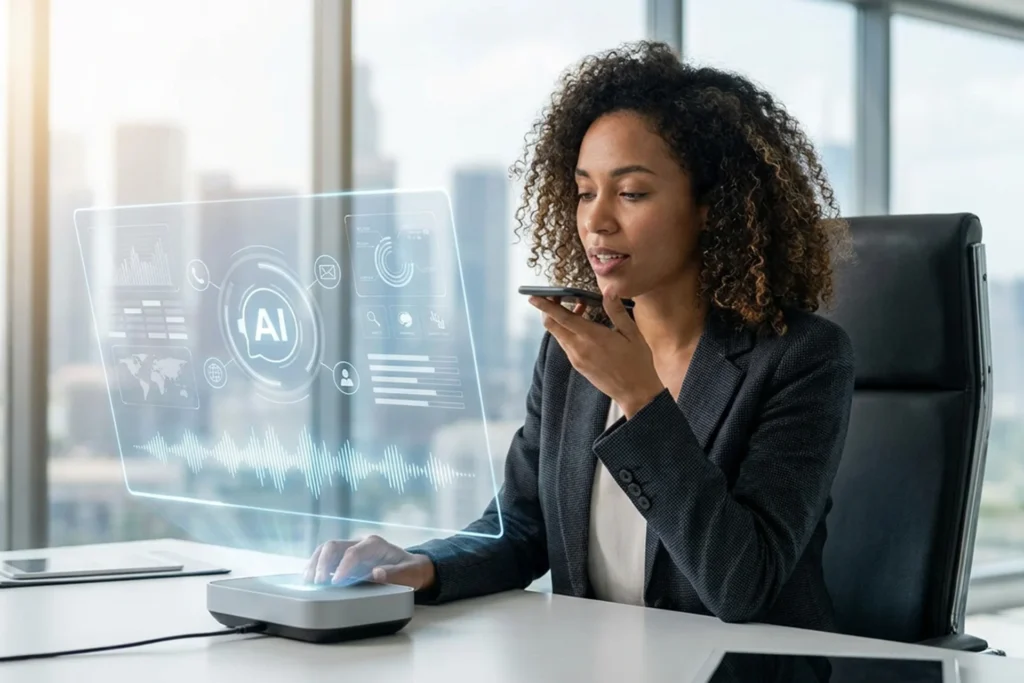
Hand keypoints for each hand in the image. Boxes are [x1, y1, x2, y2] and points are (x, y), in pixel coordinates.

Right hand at [303, 535, 436, 588]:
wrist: (411, 567)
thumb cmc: (410, 571)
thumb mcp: (409, 574)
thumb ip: (395, 574)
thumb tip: (376, 573)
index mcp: (375, 544)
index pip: (353, 552)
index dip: (342, 567)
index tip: (335, 582)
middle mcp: (360, 542)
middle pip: (334, 546)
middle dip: (323, 563)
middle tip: (318, 582)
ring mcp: (351, 548)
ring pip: (326, 549)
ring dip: (315, 563)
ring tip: (308, 580)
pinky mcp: (345, 557)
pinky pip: (326, 557)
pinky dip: (316, 565)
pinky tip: (309, 577)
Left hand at [528, 290, 663, 416]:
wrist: (636, 393)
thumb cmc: (638, 362)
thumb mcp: (632, 333)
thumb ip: (616, 311)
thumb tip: (609, 289)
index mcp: (592, 337)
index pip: (561, 318)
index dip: (545, 306)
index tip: (533, 297)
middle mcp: (579, 349)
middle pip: (552, 326)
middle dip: (549, 310)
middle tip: (558, 296)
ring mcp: (576, 359)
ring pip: (558, 335)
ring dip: (561, 320)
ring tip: (580, 308)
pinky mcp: (578, 366)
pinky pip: (566, 344)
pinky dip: (568, 332)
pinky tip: (584, 326)